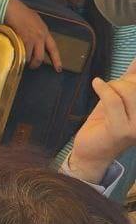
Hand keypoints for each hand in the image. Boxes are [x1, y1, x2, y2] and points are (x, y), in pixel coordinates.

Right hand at [4, 0, 61, 71]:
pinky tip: (16, 56)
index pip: (53, 48)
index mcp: (45, 32)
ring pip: (32, 58)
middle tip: (31, 66)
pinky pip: (23, 54)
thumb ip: (37, 32)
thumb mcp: (34, 23)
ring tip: (21, 62)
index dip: (56, 60)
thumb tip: (35, 41)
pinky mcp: (24, 40)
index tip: (59, 69)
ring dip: (26, 62)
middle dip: (35, 64)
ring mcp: (32, 39)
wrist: (13, 9)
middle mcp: (41, 37)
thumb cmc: (21, 14)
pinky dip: (20, 57)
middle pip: (40, 57)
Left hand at [69, 64, 135, 182]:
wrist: (91, 152)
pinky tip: (97, 83)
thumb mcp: (122, 99)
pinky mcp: (122, 130)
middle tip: (111, 88)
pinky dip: (103, 88)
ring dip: (113, 86)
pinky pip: (113, 100)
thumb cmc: (106, 124)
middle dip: (123, 81)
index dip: (134, 75)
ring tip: (105, 91)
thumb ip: (131, 81)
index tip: (131, 71)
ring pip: (128, 91)